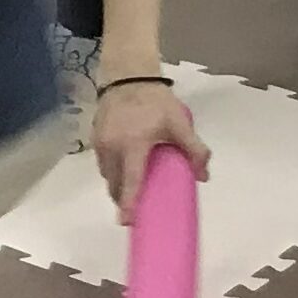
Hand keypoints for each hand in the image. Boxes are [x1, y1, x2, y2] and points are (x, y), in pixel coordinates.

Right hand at [88, 74, 206, 220]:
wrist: (128, 75)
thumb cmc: (155, 100)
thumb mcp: (180, 123)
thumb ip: (194, 149)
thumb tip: (203, 176)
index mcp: (133, 145)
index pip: (130, 180)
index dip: (129, 203)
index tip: (127, 222)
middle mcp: (112, 148)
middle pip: (115, 185)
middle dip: (123, 199)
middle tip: (136, 209)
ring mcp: (100, 144)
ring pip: (107, 176)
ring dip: (118, 186)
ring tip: (132, 188)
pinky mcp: (94, 138)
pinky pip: (103, 164)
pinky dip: (113, 172)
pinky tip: (124, 169)